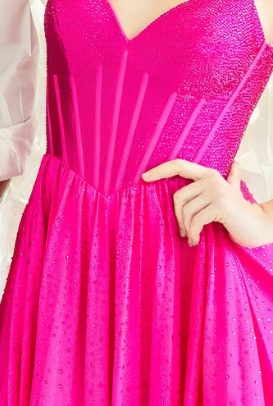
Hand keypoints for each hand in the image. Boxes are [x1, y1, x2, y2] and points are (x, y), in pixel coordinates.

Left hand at [142, 159, 272, 247]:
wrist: (261, 226)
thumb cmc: (241, 212)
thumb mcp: (233, 193)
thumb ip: (231, 179)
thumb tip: (236, 164)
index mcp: (209, 174)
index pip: (179, 165)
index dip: (160, 170)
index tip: (144, 177)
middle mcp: (211, 179)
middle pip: (178, 196)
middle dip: (178, 217)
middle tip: (184, 231)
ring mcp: (216, 191)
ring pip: (186, 210)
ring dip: (187, 228)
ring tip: (192, 237)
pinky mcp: (220, 205)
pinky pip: (196, 220)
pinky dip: (193, 232)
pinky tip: (196, 240)